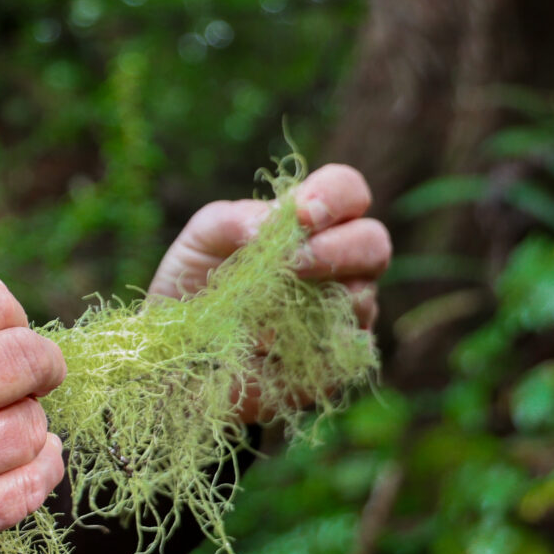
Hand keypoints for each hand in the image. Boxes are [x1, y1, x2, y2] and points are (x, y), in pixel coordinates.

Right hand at [0, 271, 66, 553]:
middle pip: (26, 359)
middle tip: (33, 376)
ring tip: (1, 430)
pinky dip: (40, 467)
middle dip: (38, 364)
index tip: (5, 333)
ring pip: (33, 426)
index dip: (7, 314)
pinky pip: (32, 486)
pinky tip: (26, 460)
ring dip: (27, 423)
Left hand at [148, 162, 389, 416]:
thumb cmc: (195, 279)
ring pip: (365, 298)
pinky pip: (345, 351)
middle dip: (338, 250)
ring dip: (319, 299)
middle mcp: (339, 265)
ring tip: (266, 311)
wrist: (179, 345)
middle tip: (295, 263)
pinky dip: (310, 344)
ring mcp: (342, 314)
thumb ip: (234, 219)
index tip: (301, 216)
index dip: (335, 197)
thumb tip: (270, 225)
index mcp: (312, 222)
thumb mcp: (202, 237)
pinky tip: (272, 346)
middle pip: (375, 244)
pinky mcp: (334, 363)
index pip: (348, 191)